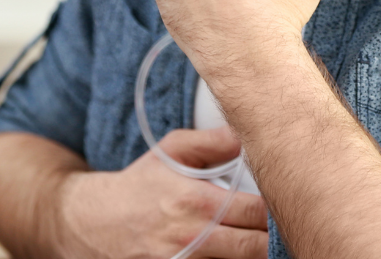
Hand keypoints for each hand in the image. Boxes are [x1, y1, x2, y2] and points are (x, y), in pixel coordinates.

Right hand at [56, 126, 267, 258]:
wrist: (90, 222)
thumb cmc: (139, 185)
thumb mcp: (172, 150)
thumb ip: (214, 142)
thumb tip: (251, 133)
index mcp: (196, 203)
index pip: (258, 213)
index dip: (280, 210)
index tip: (290, 202)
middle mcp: (191, 239)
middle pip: (255, 249)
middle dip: (273, 241)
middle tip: (287, 228)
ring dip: (253, 254)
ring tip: (261, 241)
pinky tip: (236, 252)